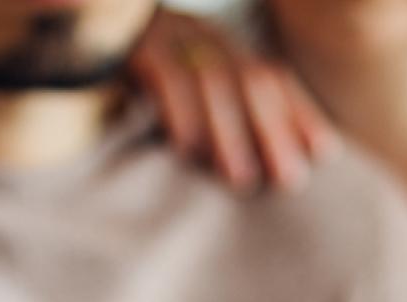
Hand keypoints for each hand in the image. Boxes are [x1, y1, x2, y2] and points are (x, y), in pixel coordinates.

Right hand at [129, 8, 334, 191]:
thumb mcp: (179, 77)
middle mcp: (201, 35)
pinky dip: (179, 113)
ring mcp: (168, 36)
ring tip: (242, 179)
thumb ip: (215, 107)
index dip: (300, 113)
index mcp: (220, 42)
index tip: (326, 153)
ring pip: (211, 81)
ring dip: (231, 134)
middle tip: (290, 180)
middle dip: (275, 130)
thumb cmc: (132, 67)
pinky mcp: (133, 46)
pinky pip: (164, 76)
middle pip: (251, 79)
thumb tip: (250, 164)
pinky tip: (188, 150)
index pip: (272, 77)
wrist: (80, 17)